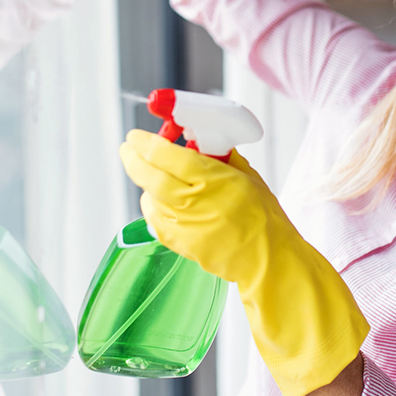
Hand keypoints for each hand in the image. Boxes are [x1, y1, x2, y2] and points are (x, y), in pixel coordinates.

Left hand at [120, 130, 369, 395]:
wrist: (267, 259)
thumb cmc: (263, 217)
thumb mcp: (247, 175)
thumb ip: (220, 157)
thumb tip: (200, 143)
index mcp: (211, 179)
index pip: (165, 154)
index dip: (145, 142)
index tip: (136, 136)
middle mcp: (191, 200)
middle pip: (147, 174)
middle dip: (132, 157)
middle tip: (128, 148)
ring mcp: (181, 224)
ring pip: (148, 196)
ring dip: (145, 182)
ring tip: (151, 173)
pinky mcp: (176, 242)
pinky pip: (154, 218)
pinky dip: (152, 204)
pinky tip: (161, 199)